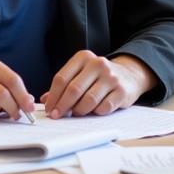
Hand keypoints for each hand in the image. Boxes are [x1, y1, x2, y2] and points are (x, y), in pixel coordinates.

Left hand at [41, 51, 155, 117]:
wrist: (129, 75)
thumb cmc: (99, 77)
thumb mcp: (81, 74)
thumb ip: (64, 85)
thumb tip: (45, 100)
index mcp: (83, 57)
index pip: (62, 78)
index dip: (53, 96)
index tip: (49, 109)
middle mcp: (98, 64)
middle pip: (73, 90)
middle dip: (62, 106)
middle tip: (57, 116)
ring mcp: (111, 77)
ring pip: (88, 101)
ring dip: (79, 111)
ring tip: (77, 112)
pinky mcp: (121, 91)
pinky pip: (103, 108)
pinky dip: (95, 113)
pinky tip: (94, 110)